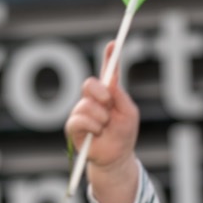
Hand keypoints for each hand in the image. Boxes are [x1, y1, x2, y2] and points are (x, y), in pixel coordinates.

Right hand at [63, 42, 140, 202]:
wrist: (116, 158)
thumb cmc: (123, 135)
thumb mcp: (129, 114)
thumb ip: (121, 97)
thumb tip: (111, 83)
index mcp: (109, 94)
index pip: (108, 72)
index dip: (110, 57)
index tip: (114, 44)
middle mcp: (93, 100)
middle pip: (89, 83)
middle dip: (100, 92)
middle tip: (108, 103)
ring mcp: (81, 112)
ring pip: (85, 105)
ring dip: (100, 117)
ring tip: (105, 127)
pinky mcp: (73, 127)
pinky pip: (77, 120)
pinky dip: (91, 126)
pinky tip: (97, 133)